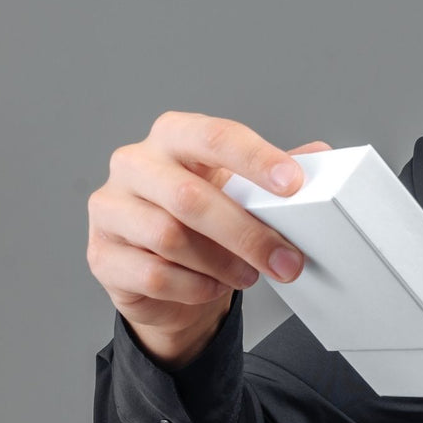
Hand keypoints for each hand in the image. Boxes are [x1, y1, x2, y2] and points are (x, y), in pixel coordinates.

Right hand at [86, 110, 330, 368]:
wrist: (165, 270)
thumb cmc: (205, 218)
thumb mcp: (242, 189)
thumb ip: (277, 172)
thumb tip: (321, 156)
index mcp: (174, 136)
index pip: (215, 136)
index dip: (256, 159)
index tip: (293, 185)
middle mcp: (134, 164)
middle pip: (190, 196)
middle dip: (247, 233)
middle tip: (286, 260)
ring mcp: (110, 209)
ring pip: (170, 237)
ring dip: (222, 263)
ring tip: (249, 275)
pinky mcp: (101, 254)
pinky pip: (152, 274)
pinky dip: (194, 286)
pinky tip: (213, 286)